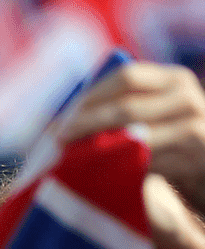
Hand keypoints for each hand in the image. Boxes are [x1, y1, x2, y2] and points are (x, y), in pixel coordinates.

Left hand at [59, 62, 204, 207]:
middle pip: (126, 107)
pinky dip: (120, 166)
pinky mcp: (197, 155)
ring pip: (135, 136)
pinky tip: (99, 172)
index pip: (126, 76)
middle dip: (86, 123)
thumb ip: (124, 105)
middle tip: (58, 139)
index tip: (62, 116)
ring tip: (70, 156)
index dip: (91, 95)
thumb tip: (65, 116)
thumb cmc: (173, 139)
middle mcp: (188, 97)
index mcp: (174, 79)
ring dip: (98, 147)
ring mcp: (196, 125)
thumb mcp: (155, 113)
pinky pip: (149, 161)